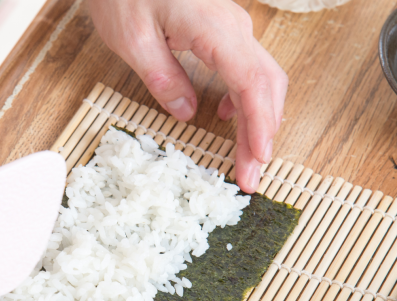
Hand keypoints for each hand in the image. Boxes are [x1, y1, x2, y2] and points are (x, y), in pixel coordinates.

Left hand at [88, 0, 287, 192]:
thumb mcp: (131, 38)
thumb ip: (162, 77)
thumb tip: (187, 113)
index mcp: (214, 29)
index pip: (251, 84)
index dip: (259, 127)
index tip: (257, 162)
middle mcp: (233, 27)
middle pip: (265, 86)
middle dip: (261, 136)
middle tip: (249, 178)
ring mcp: (231, 28)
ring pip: (261, 79)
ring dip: (257, 121)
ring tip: (245, 158)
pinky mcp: (222, 31)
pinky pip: (245, 69)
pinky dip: (245, 100)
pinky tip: (226, 116)